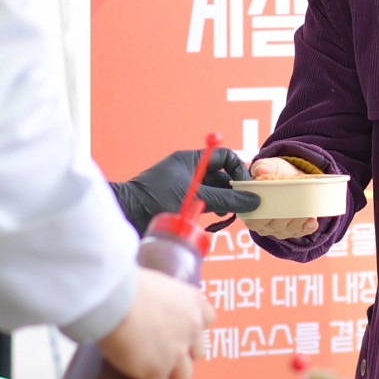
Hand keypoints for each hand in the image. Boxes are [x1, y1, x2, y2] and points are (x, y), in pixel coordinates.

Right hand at [97, 267, 214, 378]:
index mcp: (192, 302)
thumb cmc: (124, 283)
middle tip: (168, 357)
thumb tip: (122, 292)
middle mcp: (190, 328)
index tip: (186, 331)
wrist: (114, 299)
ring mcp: (175, 353)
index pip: (208, 317)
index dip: (197, 327)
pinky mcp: (156, 371)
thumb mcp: (146, 280)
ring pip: (182, 376)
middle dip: (186, 355)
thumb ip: (144, 291)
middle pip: (197, 351)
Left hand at [113, 147, 257, 230]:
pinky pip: (204, 205)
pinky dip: (213, 212)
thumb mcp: (195, 196)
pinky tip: (216, 221)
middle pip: (221, 177)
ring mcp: (185, 188)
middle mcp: (189, 172)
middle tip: (243, 206)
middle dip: (233, 191)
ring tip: (230, 216)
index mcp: (190, 160)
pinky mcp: (180, 204)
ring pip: (214, 193)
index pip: (224, 157)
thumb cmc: (155, 198)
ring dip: (225, 204)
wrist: (126, 214)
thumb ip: (225, 199)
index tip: (245, 188)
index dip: (238, 170)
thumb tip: (252, 200)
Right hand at [246, 156, 316, 239]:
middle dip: (283, 218)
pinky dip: (307, 227)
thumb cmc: (275, 174)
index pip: (252, 220)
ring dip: (297, 221)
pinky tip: (312, 220)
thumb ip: (263, 167)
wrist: (293, 177)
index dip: (260, 217)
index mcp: (252, 211)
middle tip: (292, 207)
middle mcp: (265, 224)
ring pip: (288, 229)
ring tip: (305, 211)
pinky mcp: (295, 230)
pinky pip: (301, 232)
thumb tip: (261, 170)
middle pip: (273, 226)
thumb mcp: (269, 166)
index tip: (270, 206)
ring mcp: (280, 229)